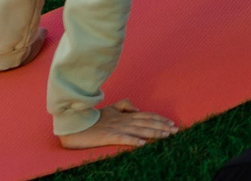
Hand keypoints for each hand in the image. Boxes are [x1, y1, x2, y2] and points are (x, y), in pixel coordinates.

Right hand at [59, 102, 179, 150]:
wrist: (76, 123)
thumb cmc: (93, 118)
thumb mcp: (110, 109)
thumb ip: (125, 105)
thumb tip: (138, 108)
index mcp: (125, 115)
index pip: (147, 116)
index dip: (160, 119)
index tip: (171, 123)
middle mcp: (124, 120)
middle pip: (147, 123)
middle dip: (162, 127)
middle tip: (175, 131)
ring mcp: (117, 128)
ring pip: (139, 130)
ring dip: (153, 133)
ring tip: (165, 136)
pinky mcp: (108, 136)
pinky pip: (123, 139)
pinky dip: (133, 140)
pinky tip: (142, 144)